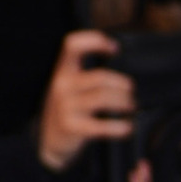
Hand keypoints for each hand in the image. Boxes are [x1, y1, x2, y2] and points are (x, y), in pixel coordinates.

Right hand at [37, 30, 133, 170]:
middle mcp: (62, 85)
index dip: (95, 40)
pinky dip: (120, 126)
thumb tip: (121, 61)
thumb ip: (88, 74)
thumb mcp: (70, 86)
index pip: (72, 45)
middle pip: (100, 77)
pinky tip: (127, 127)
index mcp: (62, 71)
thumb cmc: (68, 109)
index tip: (115, 48)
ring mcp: (65, 106)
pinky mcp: (71, 127)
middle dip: (122, 85)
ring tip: (131, 106)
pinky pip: (101, 125)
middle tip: (131, 92)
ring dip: (124, 102)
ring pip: (103, 97)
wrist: (49, 141)